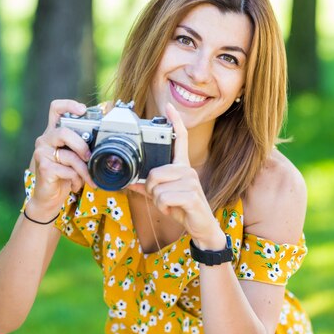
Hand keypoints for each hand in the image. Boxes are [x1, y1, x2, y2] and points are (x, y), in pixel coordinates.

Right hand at [30, 100, 94, 211]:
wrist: (49, 198)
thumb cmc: (64, 175)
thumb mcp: (75, 158)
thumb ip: (83, 147)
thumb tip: (105, 141)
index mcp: (54, 133)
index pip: (56, 109)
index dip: (69, 105)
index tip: (83, 110)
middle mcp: (45, 139)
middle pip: (64, 131)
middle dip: (82, 145)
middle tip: (89, 157)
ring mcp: (41, 153)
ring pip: (70, 155)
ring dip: (84, 170)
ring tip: (89, 179)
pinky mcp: (44, 168)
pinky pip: (68, 171)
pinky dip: (77, 180)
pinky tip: (75, 185)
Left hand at [129, 103, 224, 248]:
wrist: (202, 227)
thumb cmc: (183, 209)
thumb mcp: (164, 197)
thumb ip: (149, 188)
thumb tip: (131, 183)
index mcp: (182, 166)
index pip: (180, 139)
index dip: (175, 122)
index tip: (169, 107)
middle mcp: (188, 170)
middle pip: (154, 172)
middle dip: (152, 189)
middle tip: (164, 198)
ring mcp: (191, 181)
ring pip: (157, 187)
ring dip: (158, 201)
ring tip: (171, 204)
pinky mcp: (192, 195)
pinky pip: (164, 198)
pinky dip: (164, 207)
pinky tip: (175, 209)